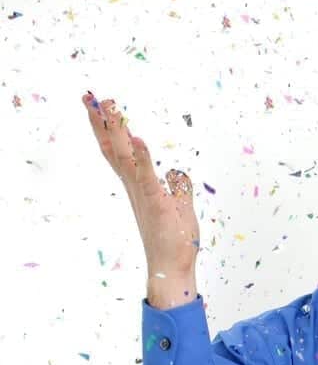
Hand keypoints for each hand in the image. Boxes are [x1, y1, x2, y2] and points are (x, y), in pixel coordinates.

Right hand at [82, 92, 199, 295]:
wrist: (170, 268)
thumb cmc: (174, 240)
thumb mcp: (180, 206)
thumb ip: (179, 187)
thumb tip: (178, 173)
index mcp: (139, 186)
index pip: (120, 152)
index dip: (109, 129)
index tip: (99, 106)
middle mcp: (135, 188)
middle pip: (114, 149)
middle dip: (103, 122)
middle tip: (90, 96)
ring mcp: (143, 195)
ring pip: (126, 157)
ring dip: (118, 131)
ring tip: (110, 106)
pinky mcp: (155, 204)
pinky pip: (147, 178)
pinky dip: (143, 158)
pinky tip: (140, 140)